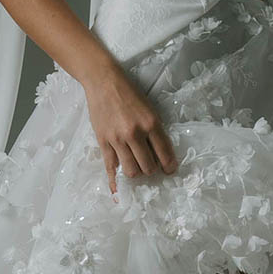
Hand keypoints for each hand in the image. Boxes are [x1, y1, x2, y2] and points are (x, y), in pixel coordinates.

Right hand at [83, 64, 178, 196]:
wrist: (103, 81)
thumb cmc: (130, 94)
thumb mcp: (150, 110)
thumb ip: (155, 132)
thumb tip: (162, 156)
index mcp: (151, 124)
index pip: (165, 155)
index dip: (169, 167)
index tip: (169, 170)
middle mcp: (135, 134)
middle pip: (148, 167)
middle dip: (151, 170)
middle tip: (149, 165)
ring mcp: (117, 139)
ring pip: (131, 171)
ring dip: (136, 173)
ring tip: (136, 167)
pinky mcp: (103, 141)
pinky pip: (110, 167)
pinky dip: (115, 182)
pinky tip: (117, 193)